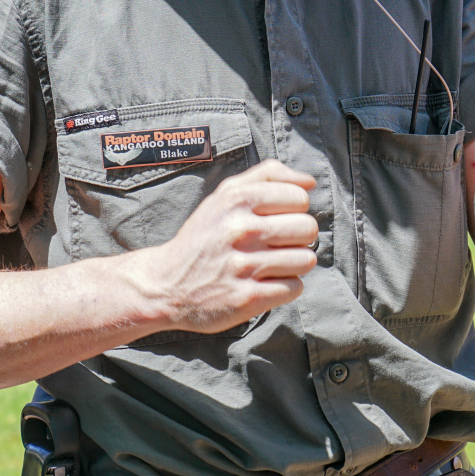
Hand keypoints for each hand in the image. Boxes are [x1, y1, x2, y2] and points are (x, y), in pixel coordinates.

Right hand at [127, 160, 318, 333]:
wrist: (165, 284)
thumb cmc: (204, 235)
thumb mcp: (225, 195)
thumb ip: (267, 176)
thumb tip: (309, 181)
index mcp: (236, 200)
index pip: (299, 197)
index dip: (295, 209)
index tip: (279, 218)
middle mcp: (240, 231)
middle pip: (307, 228)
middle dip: (299, 237)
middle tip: (278, 243)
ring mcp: (243, 267)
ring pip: (305, 260)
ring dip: (294, 263)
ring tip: (272, 264)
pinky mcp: (247, 299)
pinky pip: (294, 288)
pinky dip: (286, 286)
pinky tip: (266, 283)